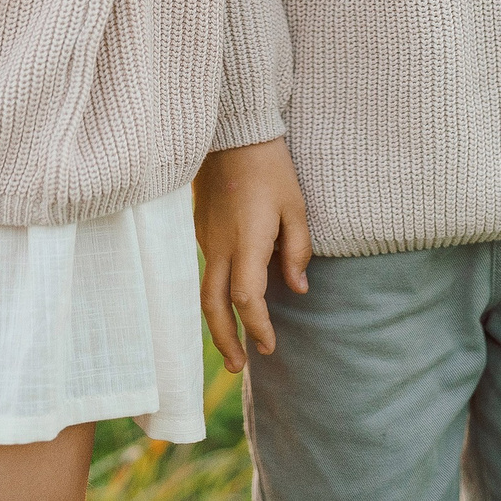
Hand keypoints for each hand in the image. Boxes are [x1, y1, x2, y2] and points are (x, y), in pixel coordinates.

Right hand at [193, 137, 312, 372]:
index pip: (248, 299)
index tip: (269, 346)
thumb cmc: (271, 167)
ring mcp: (206, 238)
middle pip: (214, 306)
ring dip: (218, 322)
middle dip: (225, 340)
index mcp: (247, 243)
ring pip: (206, 291)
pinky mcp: (200, 229)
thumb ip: (298, 251)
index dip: (257, 327)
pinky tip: (231, 302)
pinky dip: (217, 294)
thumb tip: (299, 290)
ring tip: (232, 345)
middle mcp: (220, 246)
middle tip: (239, 367)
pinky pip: (208, 269)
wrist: (233, 132)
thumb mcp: (296, 207)